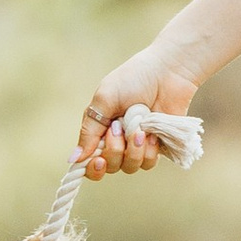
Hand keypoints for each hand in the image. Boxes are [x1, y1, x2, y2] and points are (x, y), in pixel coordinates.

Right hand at [80, 47, 199, 175]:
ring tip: (139, 129)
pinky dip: (149, 150)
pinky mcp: (156, 146)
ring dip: (133, 150)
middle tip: (119, 128)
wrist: (167, 73)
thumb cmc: (133, 79)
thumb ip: (88, 130)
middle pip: (110, 166)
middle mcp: (117, 141)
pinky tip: (152, 133)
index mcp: (100, 130)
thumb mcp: (103, 100)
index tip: (98, 161)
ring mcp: (137, 145)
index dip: (93, 168)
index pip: (90, 161)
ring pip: (130, 167)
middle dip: (114, 150)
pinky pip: (148, 163)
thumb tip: (73, 159)